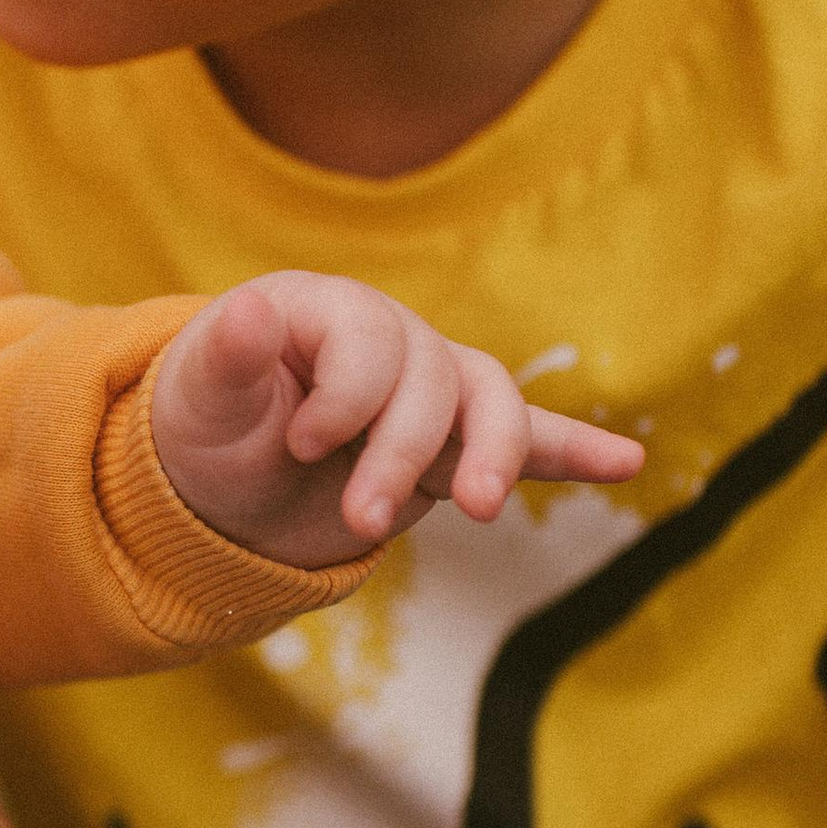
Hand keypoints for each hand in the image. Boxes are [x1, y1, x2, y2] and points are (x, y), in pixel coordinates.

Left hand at [150, 273, 641, 567]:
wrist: (222, 480)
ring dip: (494, 457)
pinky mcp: (456, 443)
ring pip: (490, 404)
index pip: (372, 342)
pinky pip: (529, 439)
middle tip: (363, 519)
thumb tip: (249, 308)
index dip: (346, 398)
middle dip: (404, 454)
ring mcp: (432, 387)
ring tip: (479, 509)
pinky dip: (575, 452)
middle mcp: (392, 336)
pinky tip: (627, 464)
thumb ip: (226, 357)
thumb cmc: (207, 426)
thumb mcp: (199, 399)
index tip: (302, 443)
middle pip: (434, 381)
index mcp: (328, 308)